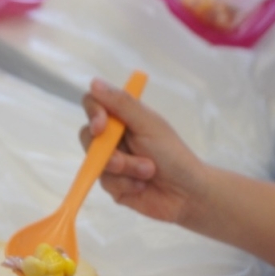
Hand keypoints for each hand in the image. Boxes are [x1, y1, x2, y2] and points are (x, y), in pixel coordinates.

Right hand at [80, 78, 209, 224]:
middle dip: (111, 152)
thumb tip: (94, 82)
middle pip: (88, 137)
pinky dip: (126, 185)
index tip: (101, 127)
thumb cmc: (173, 154)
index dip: (93, 113)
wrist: (187, 193)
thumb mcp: (148, 125)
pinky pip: (106, 183)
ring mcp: (111, 162)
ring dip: (126, 170)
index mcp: (123, 117)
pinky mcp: (114, 185)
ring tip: (149, 173)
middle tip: (125, 161)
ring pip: (97, 163)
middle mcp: (114, 138)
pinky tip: (142, 187)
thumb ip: (122, 104)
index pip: (93, 104)